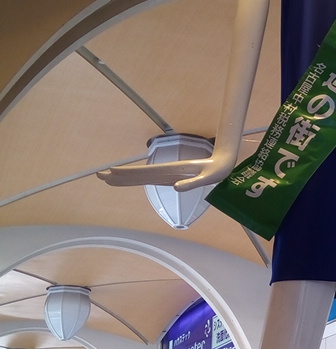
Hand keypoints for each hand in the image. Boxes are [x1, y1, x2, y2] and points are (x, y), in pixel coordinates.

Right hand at [97, 156, 232, 190]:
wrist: (223, 161)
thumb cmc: (217, 169)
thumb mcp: (209, 177)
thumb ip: (193, 182)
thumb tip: (175, 187)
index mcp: (172, 171)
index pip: (145, 173)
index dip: (128, 174)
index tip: (111, 172)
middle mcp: (167, 172)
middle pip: (138, 175)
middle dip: (119, 175)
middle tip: (99, 176)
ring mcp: (167, 173)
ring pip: (142, 176)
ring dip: (125, 177)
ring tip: (108, 176)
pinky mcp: (171, 175)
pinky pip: (150, 178)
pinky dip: (138, 179)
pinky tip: (130, 179)